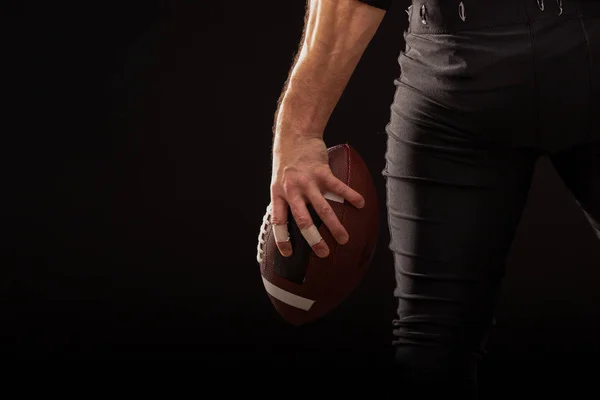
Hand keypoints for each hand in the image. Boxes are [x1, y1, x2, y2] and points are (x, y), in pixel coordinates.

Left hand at [270, 135, 364, 257]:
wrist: (294, 136)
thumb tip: (295, 220)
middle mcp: (292, 190)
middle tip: (324, 253)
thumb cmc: (287, 162)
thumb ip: (287, 200)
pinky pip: (338, 187)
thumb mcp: (280, 182)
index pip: (279, 222)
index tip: (288, 255)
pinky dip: (350, 196)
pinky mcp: (322, 172)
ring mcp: (307, 182)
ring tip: (344, 239)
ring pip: (323, 209)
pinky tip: (360, 204)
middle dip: (314, 240)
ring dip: (334, 226)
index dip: (283, 239)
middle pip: (303, 221)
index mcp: (279, 195)